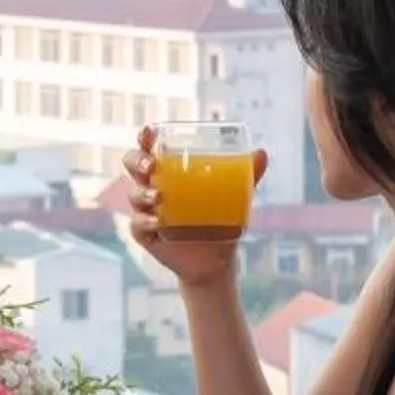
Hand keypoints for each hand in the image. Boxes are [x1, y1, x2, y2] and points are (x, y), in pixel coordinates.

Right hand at [126, 124, 266, 291]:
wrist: (215, 262)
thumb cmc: (221, 222)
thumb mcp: (236, 198)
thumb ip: (247, 175)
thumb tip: (262, 153)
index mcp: (170, 172)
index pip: (151, 149)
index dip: (145, 138)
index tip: (150, 132)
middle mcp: (154, 188)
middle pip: (133, 166)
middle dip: (138, 161)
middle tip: (152, 165)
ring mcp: (147, 212)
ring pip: (134, 194)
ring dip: (142, 193)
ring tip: (158, 196)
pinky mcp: (147, 235)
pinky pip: (137, 225)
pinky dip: (145, 222)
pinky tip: (157, 222)